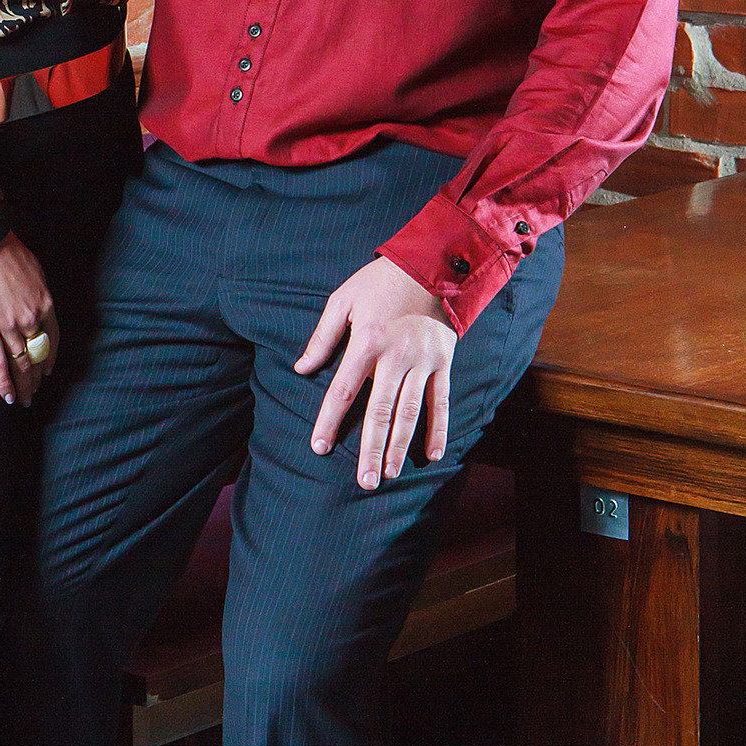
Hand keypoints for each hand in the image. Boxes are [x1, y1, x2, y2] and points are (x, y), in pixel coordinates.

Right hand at [0, 233, 58, 407]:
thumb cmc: (6, 250)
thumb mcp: (33, 269)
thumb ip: (36, 292)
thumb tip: (34, 303)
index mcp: (44, 302)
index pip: (52, 338)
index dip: (50, 357)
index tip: (49, 371)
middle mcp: (30, 317)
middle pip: (37, 354)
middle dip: (36, 377)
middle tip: (34, 393)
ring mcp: (9, 325)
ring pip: (20, 362)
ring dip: (23, 384)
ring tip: (22, 399)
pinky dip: (3, 382)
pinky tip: (7, 397)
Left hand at [295, 255, 455, 490]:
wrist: (431, 263)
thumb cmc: (380, 282)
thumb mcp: (343, 300)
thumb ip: (322, 337)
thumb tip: (302, 368)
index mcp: (367, 342)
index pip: (343, 390)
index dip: (329, 421)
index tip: (318, 447)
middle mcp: (395, 357)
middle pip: (380, 411)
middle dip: (371, 449)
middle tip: (365, 482)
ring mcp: (422, 362)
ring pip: (410, 412)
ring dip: (400, 446)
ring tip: (390, 474)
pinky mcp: (443, 362)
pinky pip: (440, 401)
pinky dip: (437, 429)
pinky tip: (432, 455)